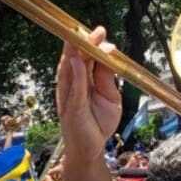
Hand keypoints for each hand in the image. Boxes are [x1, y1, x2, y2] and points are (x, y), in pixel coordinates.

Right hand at [56, 26, 121, 163]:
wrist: (91, 149)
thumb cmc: (98, 122)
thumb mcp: (110, 97)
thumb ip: (108, 78)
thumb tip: (109, 56)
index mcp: (82, 80)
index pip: (85, 58)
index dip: (90, 44)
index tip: (100, 32)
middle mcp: (72, 84)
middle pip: (75, 59)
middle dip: (83, 43)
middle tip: (96, 31)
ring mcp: (70, 95)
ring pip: (70, 69)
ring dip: (75, 52)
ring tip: (81, 37)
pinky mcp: (72, 107)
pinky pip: (74, 87)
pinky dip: (75, 73)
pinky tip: (77, 61)